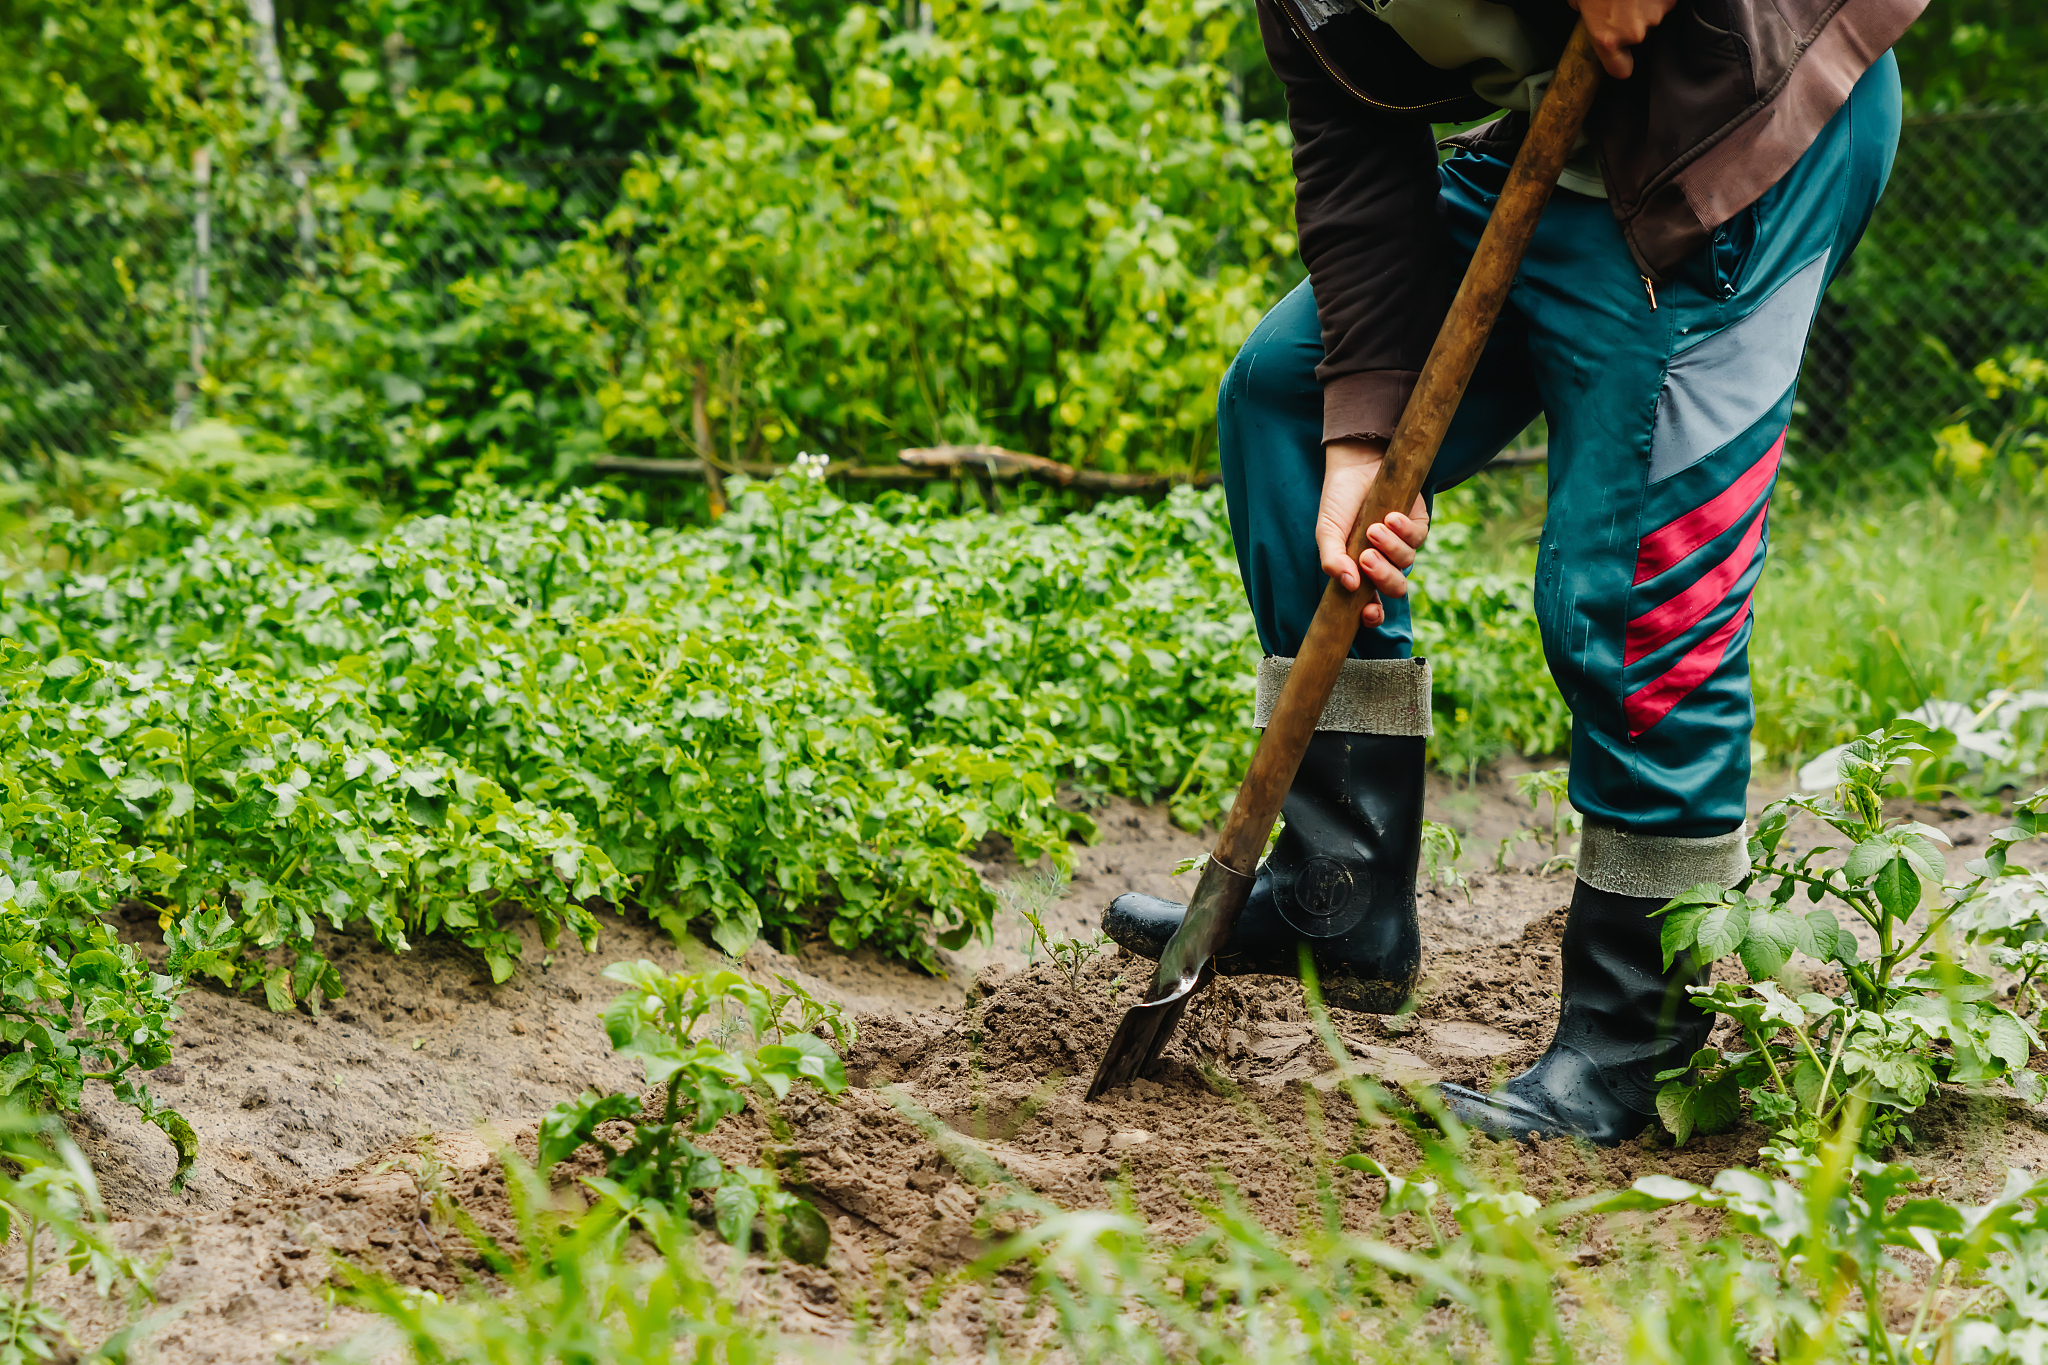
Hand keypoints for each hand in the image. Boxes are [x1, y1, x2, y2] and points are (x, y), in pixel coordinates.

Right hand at [1315, 438, 1430, 629]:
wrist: (1356, 463)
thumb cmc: (1339, 500)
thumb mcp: (1327, 532)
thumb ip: (1332, 560)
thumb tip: (1349, 586)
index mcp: (1360, 571)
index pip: (1371, 603)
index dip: (1373, 615)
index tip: (1368, 611)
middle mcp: (1384, 561)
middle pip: (1395, 588)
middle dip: (1383, 578)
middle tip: (1366, 558)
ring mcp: (1402, 544)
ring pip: (1406, 562)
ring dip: (1390, 548)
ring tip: (1373, 528)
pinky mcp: (1417, 524)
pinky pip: (1418, 538)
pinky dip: (1404, 531)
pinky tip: (1390, 517)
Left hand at [1568, 0, 1678, 78]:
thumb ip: (1583, 11)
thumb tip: (1583, 9)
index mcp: (1606, 37)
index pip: (1620, 69)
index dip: (1621, 63)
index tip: (1621, 58)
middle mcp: (1633, 32)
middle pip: (1636, 36)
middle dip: (1630, 21)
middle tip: (1621, 1)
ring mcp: (1655, 15)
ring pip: (1651, 16)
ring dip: (1644, 4)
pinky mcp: (1671, 0)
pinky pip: (1664, 1)